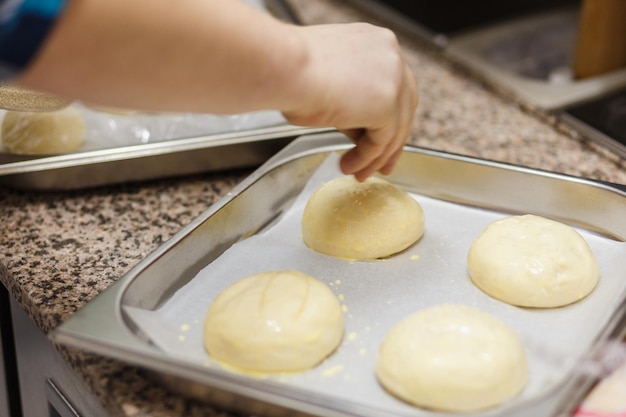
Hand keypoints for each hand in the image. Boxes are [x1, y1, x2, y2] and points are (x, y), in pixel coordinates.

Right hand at [282, 23, 417, 180]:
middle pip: (403, 107)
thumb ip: (351, 101)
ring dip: (375, 156)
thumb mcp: (328, 82)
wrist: (284, 68)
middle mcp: (390, 56)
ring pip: (394, 128)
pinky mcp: (388, 104)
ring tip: (358, 173)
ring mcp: (393, 79)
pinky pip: (381, 141)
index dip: (389, 115)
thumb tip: (357, 129)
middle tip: (383, 164)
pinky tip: (349, 166)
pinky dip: (366, 159)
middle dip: (392, 141)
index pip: (393, 85)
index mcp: (376, 42)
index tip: (381, 137)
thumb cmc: (291, 70)